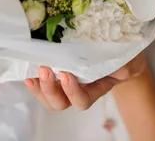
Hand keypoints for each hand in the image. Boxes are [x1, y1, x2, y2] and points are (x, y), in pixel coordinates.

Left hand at [24, 51, 147, 110]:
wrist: (120, 51)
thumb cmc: (124, 57)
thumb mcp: (128, 60)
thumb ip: (124, 67)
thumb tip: (120, 68)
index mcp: (95, 89)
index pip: (82, 101)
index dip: (72, 92)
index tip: (66, 74)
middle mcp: (77, 90)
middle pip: (60, 103)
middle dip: (50, 89)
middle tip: (46, 69)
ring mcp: (65, 83)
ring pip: (47, 97)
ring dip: (38, 87)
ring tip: (33, 72)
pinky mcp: (56, 71)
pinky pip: (41, 83)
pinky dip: (33, 79)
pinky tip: (27, 69)